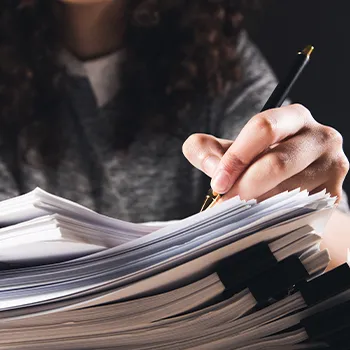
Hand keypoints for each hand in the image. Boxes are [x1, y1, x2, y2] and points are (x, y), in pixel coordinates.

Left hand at [183, 104, 348, 202]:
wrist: (295, 177)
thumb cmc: (258, 159)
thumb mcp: (230, 148)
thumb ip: (206, 150)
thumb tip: (211, 167)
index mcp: (293, 117)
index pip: (263, 128)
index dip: (237, 157)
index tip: (218, 183)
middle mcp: (320, 137)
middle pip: (277, 163)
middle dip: (245, 187)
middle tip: (224, 205)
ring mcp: (332, 167)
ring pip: (289, 191)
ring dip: (258, 206)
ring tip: (239, 213)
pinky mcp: (335, 194)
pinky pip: (300, 210)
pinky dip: (275, 217)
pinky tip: (260, 220)